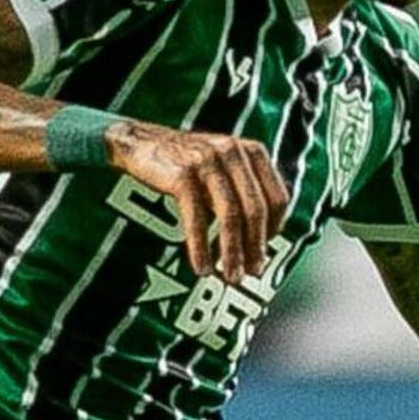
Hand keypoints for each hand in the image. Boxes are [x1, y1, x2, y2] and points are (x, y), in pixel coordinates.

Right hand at [103, 120, 286, 283]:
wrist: (140, 142)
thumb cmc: (186, 163)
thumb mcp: (224, 166)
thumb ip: (245, 190)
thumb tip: (262, 241)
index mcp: (251, 151)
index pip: (278, 197)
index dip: (275, 230)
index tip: (264, 251)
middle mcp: (234, 152)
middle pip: (255, 210)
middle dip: (256, 248)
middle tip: (252, 273)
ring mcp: (208, 161)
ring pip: (230, 216)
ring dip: (231, 253)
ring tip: (230, 276)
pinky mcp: (182, 174)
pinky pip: (197, 218)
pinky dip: (200, 248)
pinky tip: (201, 267)